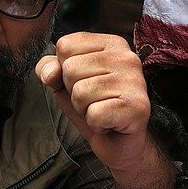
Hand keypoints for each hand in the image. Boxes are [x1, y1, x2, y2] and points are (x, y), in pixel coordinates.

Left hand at [35, 32, 151, 175]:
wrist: (119, 144)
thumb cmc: (94, 108)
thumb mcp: (64, 83)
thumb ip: (50, 69)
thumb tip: (49, 72)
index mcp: (110, 44)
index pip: (65, 45)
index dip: (64, 71)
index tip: (84, 83)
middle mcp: (126, 57)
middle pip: (70, 68)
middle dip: (73, 93)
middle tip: (94, 102)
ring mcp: (135, 81)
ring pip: (80, 92)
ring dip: (84, 110)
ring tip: (102, 111)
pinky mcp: (138, 106)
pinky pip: (94, 114)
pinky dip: (95, 124)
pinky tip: (109, 123)